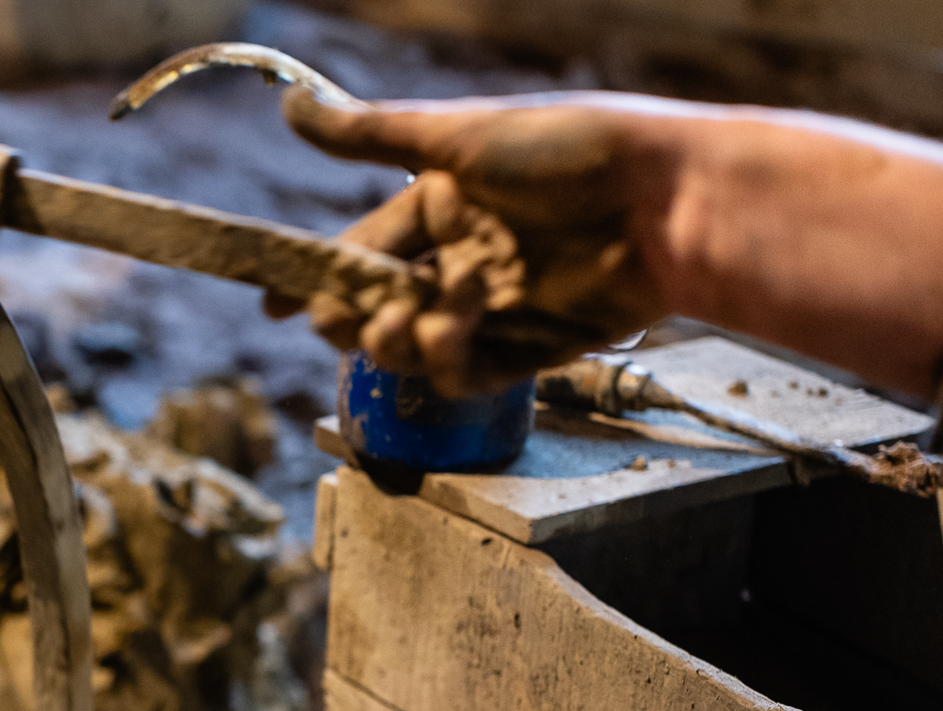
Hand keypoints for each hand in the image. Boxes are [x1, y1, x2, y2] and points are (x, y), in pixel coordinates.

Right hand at [266, 92, 678, 394]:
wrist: (668, 201)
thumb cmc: (571, 151)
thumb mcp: (458, 136)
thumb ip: (369, 134)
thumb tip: (289, 106)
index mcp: (448, 206)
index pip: (364, 246)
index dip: (316, 276)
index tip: (274, 301)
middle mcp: (467, 256)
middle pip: (380, 306)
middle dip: (350, 317)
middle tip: (340, 318)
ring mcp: (497, 307)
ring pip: (414, 345)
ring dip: (397, 338)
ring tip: (409, 321)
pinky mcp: (531, 348)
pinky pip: (467, 372)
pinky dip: (447, 360)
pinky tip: (451, 334)